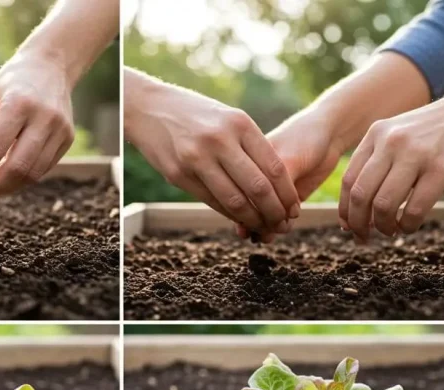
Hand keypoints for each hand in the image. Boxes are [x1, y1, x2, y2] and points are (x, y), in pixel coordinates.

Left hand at [0, 53, 74, 200]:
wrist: (52, 64)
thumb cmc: (14, 82)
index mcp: (18, 104)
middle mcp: (43, 118)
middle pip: (17, 168)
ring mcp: (60, 130)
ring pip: (32, 174)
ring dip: (6, 189)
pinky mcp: (68, 139)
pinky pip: (42, 169)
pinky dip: (21, 180)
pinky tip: (5, 179)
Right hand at [125, 75, 298, 234]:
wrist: (149, 108)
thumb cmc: (196, 114)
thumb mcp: (228, 118)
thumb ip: (249, 145)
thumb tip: (273, 181)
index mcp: (238, 123)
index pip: (273, 167)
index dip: (287, 193)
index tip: (294, 207)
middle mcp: (219, 141)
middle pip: (258, 188)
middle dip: (274, 212)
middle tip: (283, 223)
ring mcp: (196, 159)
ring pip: (234, 200)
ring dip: (253, 219)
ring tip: (264, 226)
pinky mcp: (178, 174)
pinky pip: (211, 201)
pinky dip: (229, 214)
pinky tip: (239, 218)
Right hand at [233, 109, 344, 239]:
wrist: (328, 132)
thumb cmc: (304, 137)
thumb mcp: (287, 159)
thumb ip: (277, 184)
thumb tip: (264, 214)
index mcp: (246, 163)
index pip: (240, 193)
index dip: (242, 210)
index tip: (247, 225)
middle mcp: (253, 176)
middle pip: (247, 205)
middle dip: (252, 222)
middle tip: (260, 233)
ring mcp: (269, 187)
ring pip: (260, 212)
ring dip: (262, 227)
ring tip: (267, 236)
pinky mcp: (285, 196)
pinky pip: (275, 215)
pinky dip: (274, 226)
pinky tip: (274, 233)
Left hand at [341, 99, 443, 242]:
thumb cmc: (430, 134)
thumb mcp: (396, 137)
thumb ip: (375, 164)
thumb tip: (351, 212)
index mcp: (376, 134)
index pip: (349, 180)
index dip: (345, 210)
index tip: (347, 226)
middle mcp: (391, 142)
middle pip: (361, 194)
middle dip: (358, 223)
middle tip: (364, 237)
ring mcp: (416, 154)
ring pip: (383, 204)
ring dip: (383, 226)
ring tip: (390, 231)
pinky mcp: (441, 168)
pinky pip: (414, 208)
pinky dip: (407, 225)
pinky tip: (408, 226)